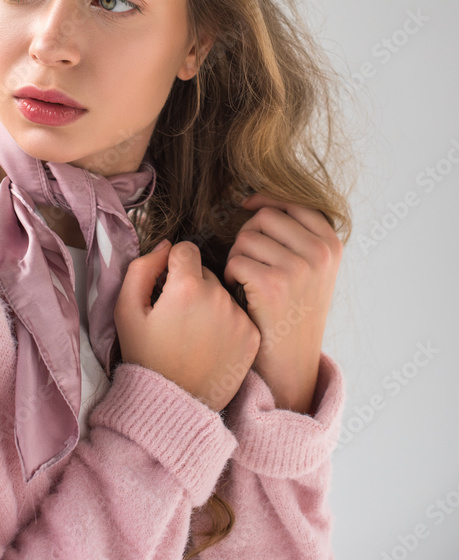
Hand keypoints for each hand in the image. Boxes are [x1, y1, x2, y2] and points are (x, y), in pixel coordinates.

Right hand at [114, 240, 260, 412]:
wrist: (174, 405)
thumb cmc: (145, 356)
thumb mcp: (126, 310)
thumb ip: (142, 268)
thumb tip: (165, 245)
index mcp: (186, 286)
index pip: (186, 248)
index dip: (172, 264)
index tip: (166, 286)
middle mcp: (218, 297)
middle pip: (205, 271)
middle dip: (191, 284)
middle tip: (177, 316)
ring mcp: (238, 317)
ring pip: (222, 293)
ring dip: (209, 303)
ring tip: (193, 333)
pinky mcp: (251, 336)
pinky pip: (237, 314)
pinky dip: (225, 323)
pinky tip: (210, 344)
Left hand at [223, 193, 342, 413]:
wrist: (291, 363)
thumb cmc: (293, 311)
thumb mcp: (312, 269)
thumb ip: (297, 235)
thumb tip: (257, 199)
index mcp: (331, 245)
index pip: (293, 202)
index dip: (266, 200)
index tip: (248, 205)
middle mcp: (320, 253)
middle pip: (265, 217)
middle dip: (248, 235)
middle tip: (250, 262)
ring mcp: (299, 268)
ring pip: (246, 238)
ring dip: (238, 257)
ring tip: (248, 281)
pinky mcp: (273, 286)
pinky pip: (236, 260)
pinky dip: (230, 275)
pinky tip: (240, 292)